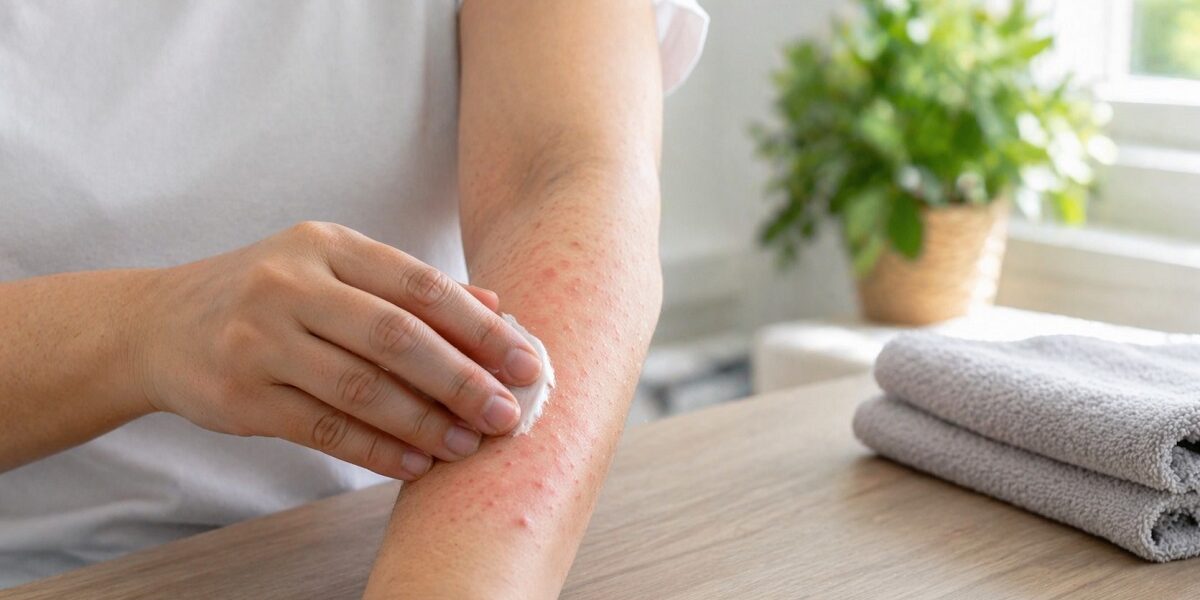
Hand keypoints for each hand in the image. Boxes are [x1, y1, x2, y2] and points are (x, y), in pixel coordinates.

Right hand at [134, 222, 541, 479]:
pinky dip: (377, 449)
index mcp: (328, 246)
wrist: (159, 324)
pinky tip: (416, 462)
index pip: (420, 285)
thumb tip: (498, 307)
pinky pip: (324, 428)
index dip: (480, 327)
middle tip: (508, 414)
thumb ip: (410, 287)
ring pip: (361, 388)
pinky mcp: (241, 394)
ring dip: (425, 423)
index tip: (527, 362)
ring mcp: (260, 339)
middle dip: (462, 380)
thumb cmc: (267, 294)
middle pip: (396, 337)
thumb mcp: (332, 270)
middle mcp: (291, 284)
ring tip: (469, 445)